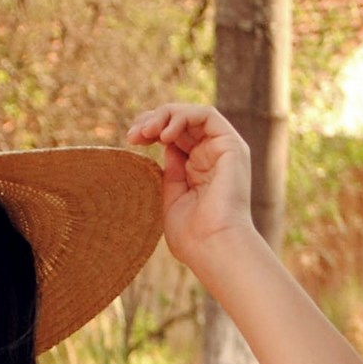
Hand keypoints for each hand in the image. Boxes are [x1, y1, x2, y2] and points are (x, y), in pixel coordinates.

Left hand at [126, 103, 256, 266]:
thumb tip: (165, 147)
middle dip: (153, 120)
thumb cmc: (193, 237)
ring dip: (165, 116)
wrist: (214, 248)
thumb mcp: (172, 200)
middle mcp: (213, 157)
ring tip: (146, 132)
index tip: (130, 139)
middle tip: (133, 135)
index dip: (151, 131)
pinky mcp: (232, 145)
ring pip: (193, 115)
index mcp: (198, 171)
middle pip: (182, 123)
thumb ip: (170, 174)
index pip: (175, 137)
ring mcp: (223, 150)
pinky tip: (165, 135)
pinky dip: (183, 118)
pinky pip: (207, 115)